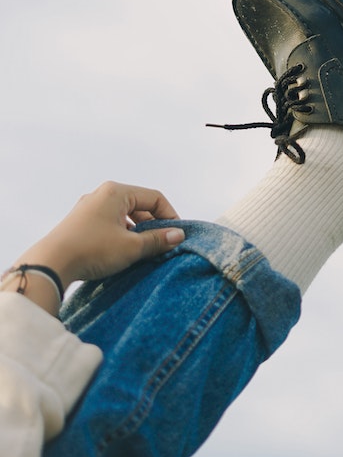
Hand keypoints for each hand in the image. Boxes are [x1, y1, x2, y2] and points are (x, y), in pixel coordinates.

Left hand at [5, 182, 184, 310]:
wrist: (50, 263)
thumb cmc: (92, 251)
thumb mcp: (131, 247)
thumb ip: (157, 240)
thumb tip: (178, 236)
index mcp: (116, 192)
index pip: (154, 198)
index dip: (170, 216)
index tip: (176, 236)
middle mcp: (101, 194)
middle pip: (138, 205)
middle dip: (153, 225)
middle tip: (161, 245)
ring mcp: (88, 208)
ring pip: (123, 216)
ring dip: (137, 232)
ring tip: (143, 251)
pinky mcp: (80, 222)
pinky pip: (109, 223)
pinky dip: (121, 235)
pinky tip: (121, 253)